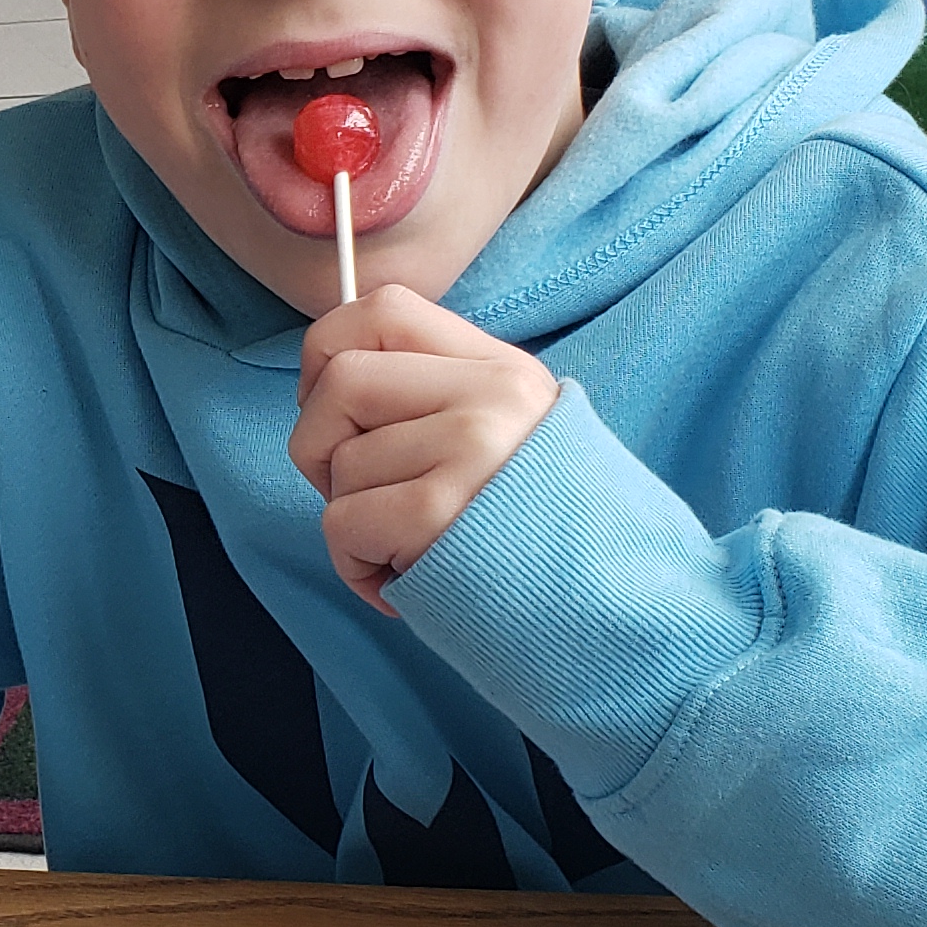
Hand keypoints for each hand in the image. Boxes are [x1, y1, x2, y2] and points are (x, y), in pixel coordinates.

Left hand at [289, 284, 561, 607]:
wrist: (607, 617)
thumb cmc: (530, 539)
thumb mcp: (506, 439)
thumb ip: (434, 398)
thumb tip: (325, 379)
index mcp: (503, 370)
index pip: (383, 309)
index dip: (330, 353)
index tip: (333, 408)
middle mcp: (493, 398)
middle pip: (342, 379)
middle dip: (319, 445)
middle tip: (361, 495)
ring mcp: (471, 452)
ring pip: (338, 461)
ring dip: (350, 518)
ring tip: (407, 545)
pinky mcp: (441, 514)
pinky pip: (341, 522)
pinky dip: (353, 564)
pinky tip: (404, 576)